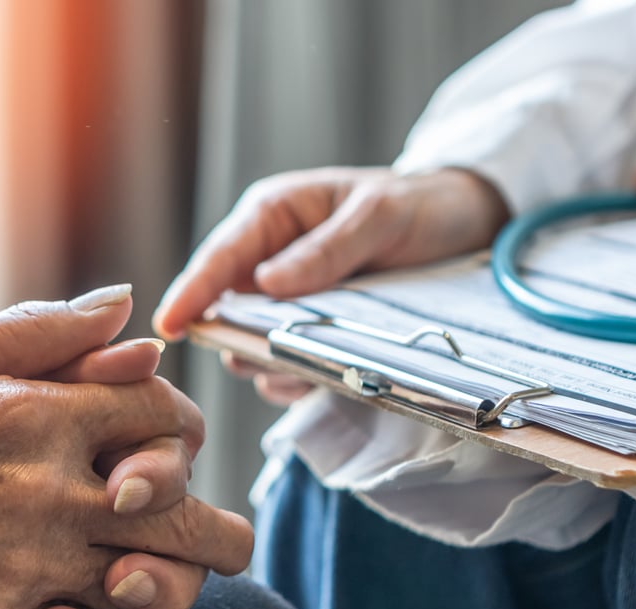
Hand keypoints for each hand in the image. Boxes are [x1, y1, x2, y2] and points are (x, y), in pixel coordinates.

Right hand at [0, 288, 252, 608]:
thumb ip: (44, 328)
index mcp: (41, 416)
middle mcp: (46, 492)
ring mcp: (25, 564)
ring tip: (157, 578)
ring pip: (146, 585)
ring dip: (163, 583)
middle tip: (226, 542)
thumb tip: (128, 306)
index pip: (163, 419)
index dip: (183, 431)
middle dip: (220, 534)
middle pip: (183, 517)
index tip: (173, 447)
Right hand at [153, 166, 507, 403]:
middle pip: (225, 308)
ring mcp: (288, 298)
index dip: (192, 292)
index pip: (219, 257)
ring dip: (269, 363)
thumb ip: (326, 249)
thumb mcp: (379, 216)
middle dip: (236, 339)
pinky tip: (319, 377)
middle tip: (262, 360)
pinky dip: (294, 376)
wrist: (464, 224)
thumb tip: (268, 284)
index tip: (170, 326)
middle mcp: (270, 258)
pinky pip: (284, 361)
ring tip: (302, 371)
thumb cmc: (419, 205)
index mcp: (275, 215)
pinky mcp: (309, 329)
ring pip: (251, 342)